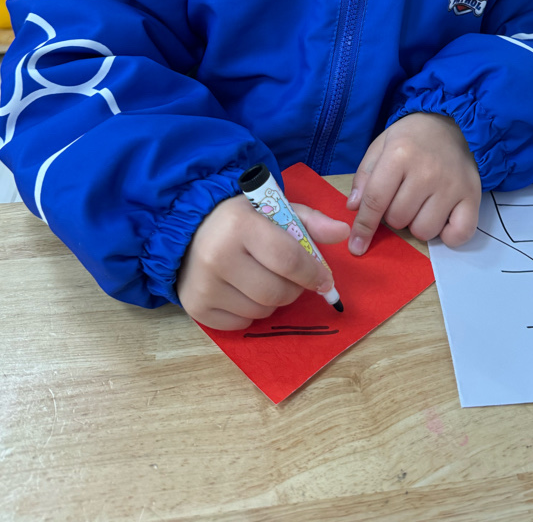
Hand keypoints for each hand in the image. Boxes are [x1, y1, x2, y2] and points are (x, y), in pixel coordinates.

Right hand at [177, 195, 349, 329]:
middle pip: (277, 292)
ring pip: (261, 311)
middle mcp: (218, 256)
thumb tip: (343, 233)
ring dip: (274, 301)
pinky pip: (242, 323)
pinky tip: (245, 291)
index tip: (324, 279)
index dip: (313, 273)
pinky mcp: (197, 307)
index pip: (288, 260)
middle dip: (295, 289)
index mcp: (240, 225)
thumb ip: (311, 221)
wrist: (189, 229)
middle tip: (294, 279)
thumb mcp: (275, 209)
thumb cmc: (240, 219)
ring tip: (266, 280)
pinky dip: (252, 313)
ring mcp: (205, 285)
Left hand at [347, 112, 480, 254]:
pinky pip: (459, 234)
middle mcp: (427, 172)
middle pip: (398, 219)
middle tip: (402, 196)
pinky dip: (448, 235)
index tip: (356, 246)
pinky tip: (442, 219)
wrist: (454, 123)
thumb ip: (364, 176)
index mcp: (399, 155)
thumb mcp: (381, 146)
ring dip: (417, 224)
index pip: (375, 200)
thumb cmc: (412, 138)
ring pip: (424, 231)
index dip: (363, 226)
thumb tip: (354, 207)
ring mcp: (451, 186)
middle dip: (393, 215)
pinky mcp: (472, 196)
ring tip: (421, 204)